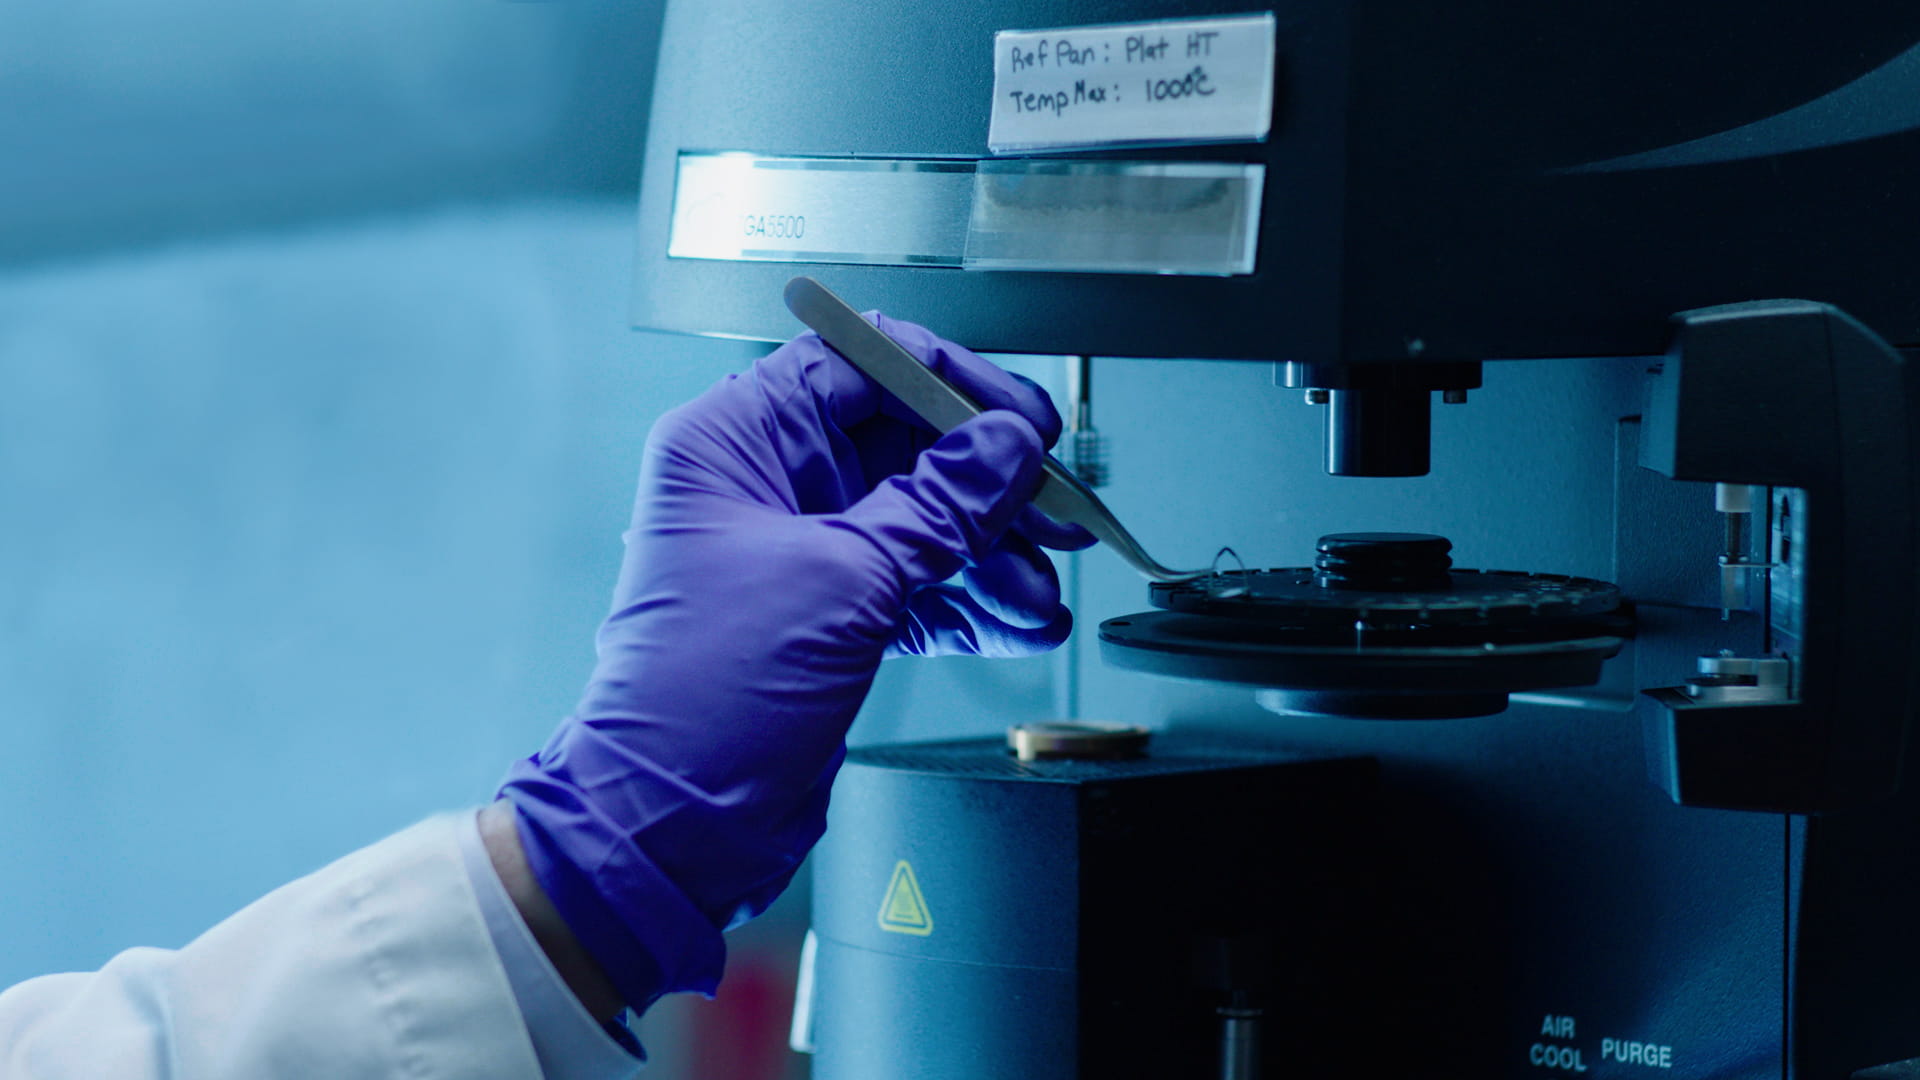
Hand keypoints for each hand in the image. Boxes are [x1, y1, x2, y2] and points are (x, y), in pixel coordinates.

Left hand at [498, 315, 1089, 1009]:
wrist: (671, 827)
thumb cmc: (701, 700)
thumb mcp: (842, 581)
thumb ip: (938, 506)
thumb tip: (1003, 447)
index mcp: (734, 442)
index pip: (859, 365)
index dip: (950, 386)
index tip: (1021, 422)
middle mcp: (763, 484)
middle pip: (903, 446)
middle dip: (988, 485)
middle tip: (1057, 510)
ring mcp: (797, 552)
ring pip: (921, 521)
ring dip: (991, 555)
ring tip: (1040, 591)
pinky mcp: (826, 616)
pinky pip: (916, 584)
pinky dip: (970, 604)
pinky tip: (1019, 621)